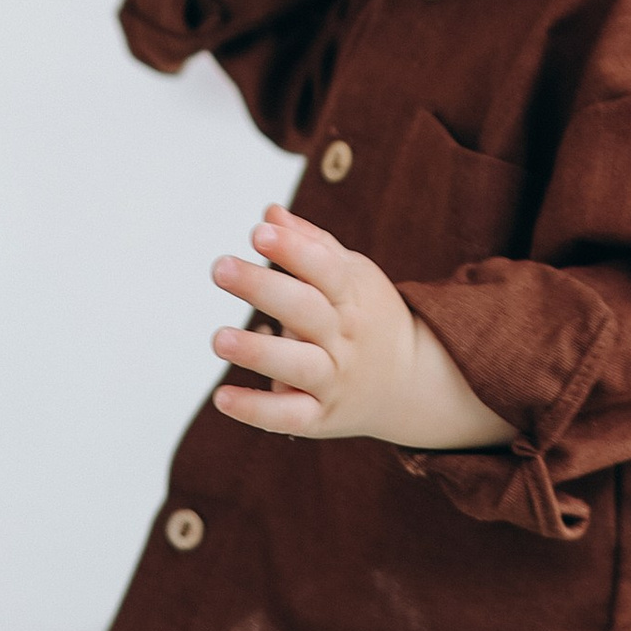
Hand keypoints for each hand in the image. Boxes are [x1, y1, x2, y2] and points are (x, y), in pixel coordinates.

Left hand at [208, 207, 512, 449]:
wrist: (412, 382)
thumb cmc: (368, 317)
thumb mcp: (353, 275)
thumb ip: (311, 245)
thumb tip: (269, 214)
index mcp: (352, 296)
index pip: (325, 269)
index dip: (293, 250)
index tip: (258, 232)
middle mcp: (344, 338)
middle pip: (305, 310)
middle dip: (262, 288)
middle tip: (220, 267)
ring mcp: (334, 378)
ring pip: (297, 365)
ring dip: (258, 352)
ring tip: (218, 337)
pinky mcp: (320, 416)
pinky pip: (288, 416)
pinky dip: (256, 410)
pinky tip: (222, 397)